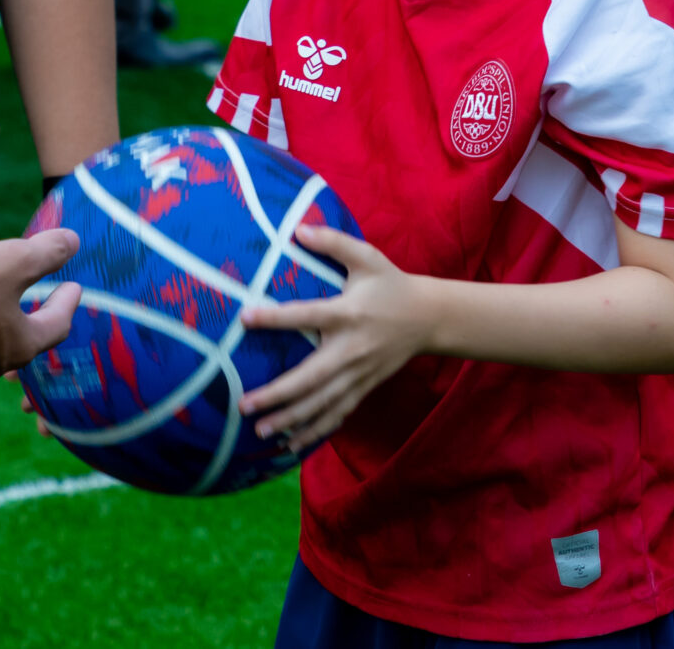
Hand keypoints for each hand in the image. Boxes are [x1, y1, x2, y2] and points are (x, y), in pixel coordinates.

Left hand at [237, 225, 431, 450]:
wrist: (429, 318)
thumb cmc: (391, 285)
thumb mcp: (368, 257)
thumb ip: (333, 242)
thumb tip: (299, 228)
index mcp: (348, 313)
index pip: (307, 316)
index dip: (275, 318)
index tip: (245, 318)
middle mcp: (351, 349)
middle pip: (311, 377)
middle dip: (278, 394)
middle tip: (245, 405)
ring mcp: (359, 374)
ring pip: (322, 403)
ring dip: (292, 420)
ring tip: (262, 432)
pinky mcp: (364, 387)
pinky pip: (338, 414)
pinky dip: (316, 431)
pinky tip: (292, 445)